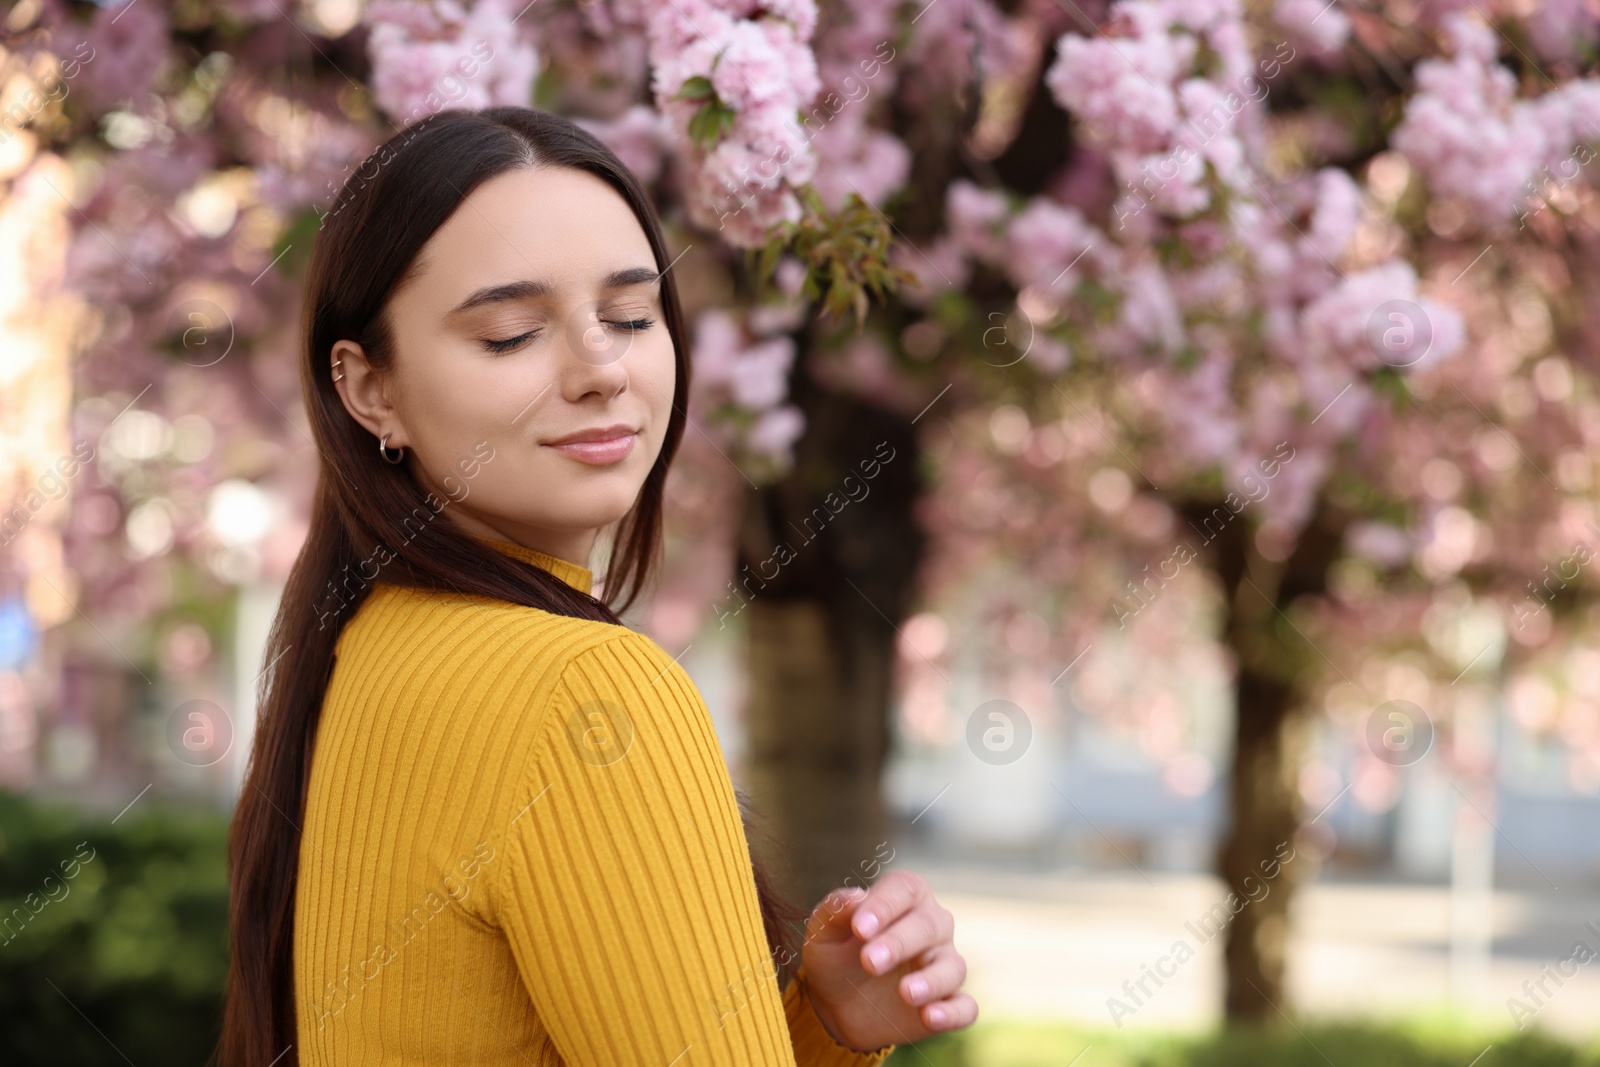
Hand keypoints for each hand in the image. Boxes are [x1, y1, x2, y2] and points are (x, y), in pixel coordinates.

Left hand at [798, 869, 976, 1050]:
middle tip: (870, 962)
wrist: (838, 1003)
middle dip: (900, 943)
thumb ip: (834, 911)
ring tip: (905, 993)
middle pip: (929, 926)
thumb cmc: (835, 954)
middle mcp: (932, 926)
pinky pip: (964, 1007)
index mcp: (904, 898)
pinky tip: (931, 1017)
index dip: (884, 905)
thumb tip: (853, 897)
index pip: (904, 889)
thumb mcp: (823, 933)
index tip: (860, 928)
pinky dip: (952, 1012)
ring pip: (952, 967)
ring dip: (931, 980)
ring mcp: (944, 965)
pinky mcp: (948, 1003)